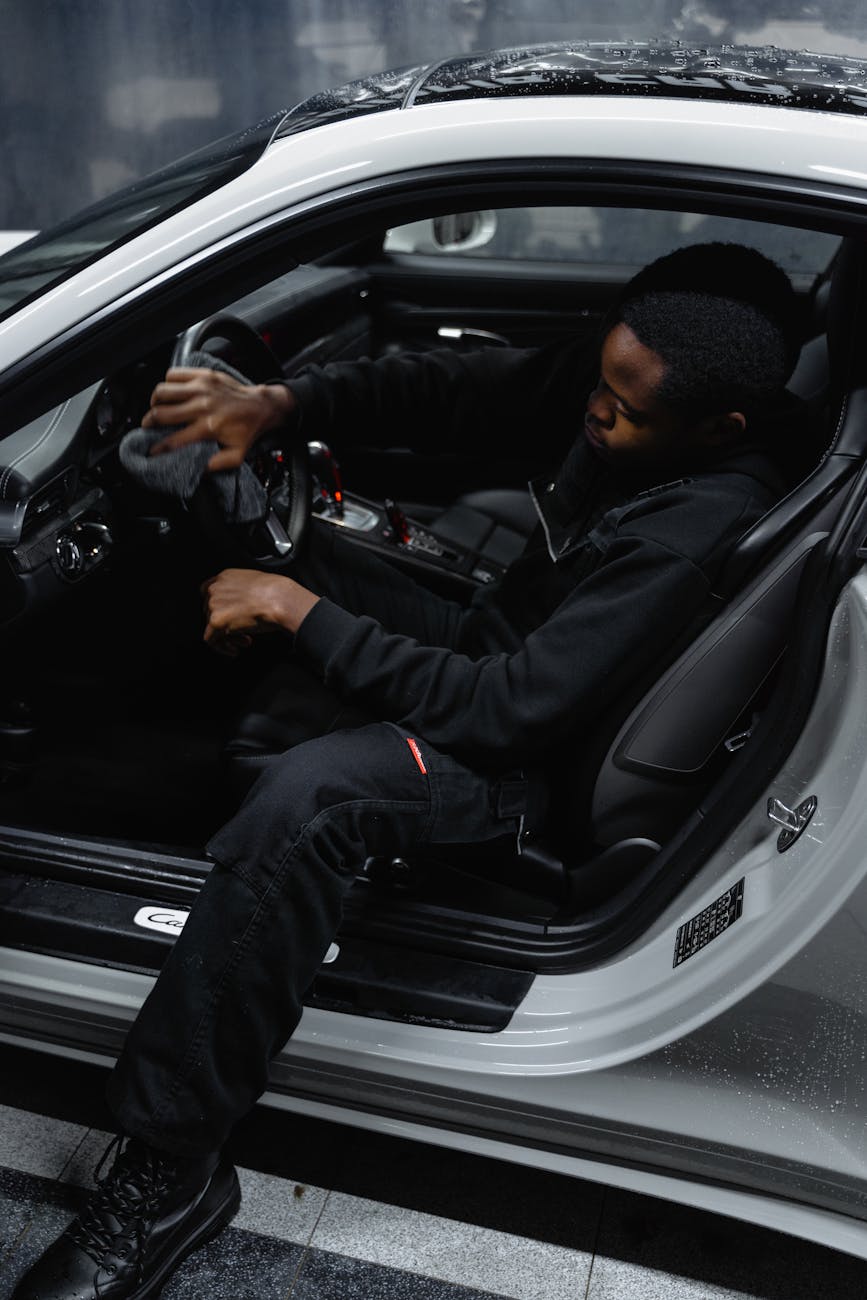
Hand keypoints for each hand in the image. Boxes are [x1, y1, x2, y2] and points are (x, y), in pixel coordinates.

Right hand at [143, 368, 296, 471]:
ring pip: (163, 391)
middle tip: (148, 427)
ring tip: (157, 408)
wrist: (261, 406)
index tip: (151, 451)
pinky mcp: (203, 375)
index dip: (158, 448)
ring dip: (155, 401)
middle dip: (149, 423)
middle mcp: (202, 406)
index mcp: (208, 427)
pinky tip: (171, 392)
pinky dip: (168, 383)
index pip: (173, 440)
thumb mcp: (236, 455)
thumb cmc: (247, 430)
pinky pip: (174, 374)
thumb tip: (197, 470)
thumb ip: (216, 465)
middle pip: (161, 413)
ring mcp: (201, 388)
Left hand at [202, 568, 318, 654]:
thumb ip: (241, 591)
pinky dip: (222, 647)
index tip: (227, 616)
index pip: (208, 591)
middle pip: (209, 611)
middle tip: (243, 632)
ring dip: (228, 636)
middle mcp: (215, 589)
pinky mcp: (216, 621)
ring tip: (245, 640)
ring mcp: (213, 604)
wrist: (280, 599)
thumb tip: (240, 605)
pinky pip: (211, 640)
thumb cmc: (276, 593)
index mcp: (225, 577)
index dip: (217, 607)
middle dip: (226, 624)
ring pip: (211, 627)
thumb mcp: (255, 583)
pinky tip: (235, 649)